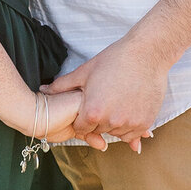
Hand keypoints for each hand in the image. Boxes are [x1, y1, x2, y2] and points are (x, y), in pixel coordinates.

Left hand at [43, 32, 168, 148]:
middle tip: (104, 101)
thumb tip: (43, 90)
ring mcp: (129, 124)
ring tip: (117, 103)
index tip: (88, 107)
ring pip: (115, 134)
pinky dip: (129, 127)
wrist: (147, 54)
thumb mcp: (85, 72)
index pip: (81, 128)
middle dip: (98, 121)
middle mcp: (110, 122)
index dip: (82, 118)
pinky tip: (128, 110)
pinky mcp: (145, 123)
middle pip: (98, 131)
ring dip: (114, 124)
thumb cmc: (114, 60)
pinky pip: (132, 135)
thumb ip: (63, 86)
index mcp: (92, 112)